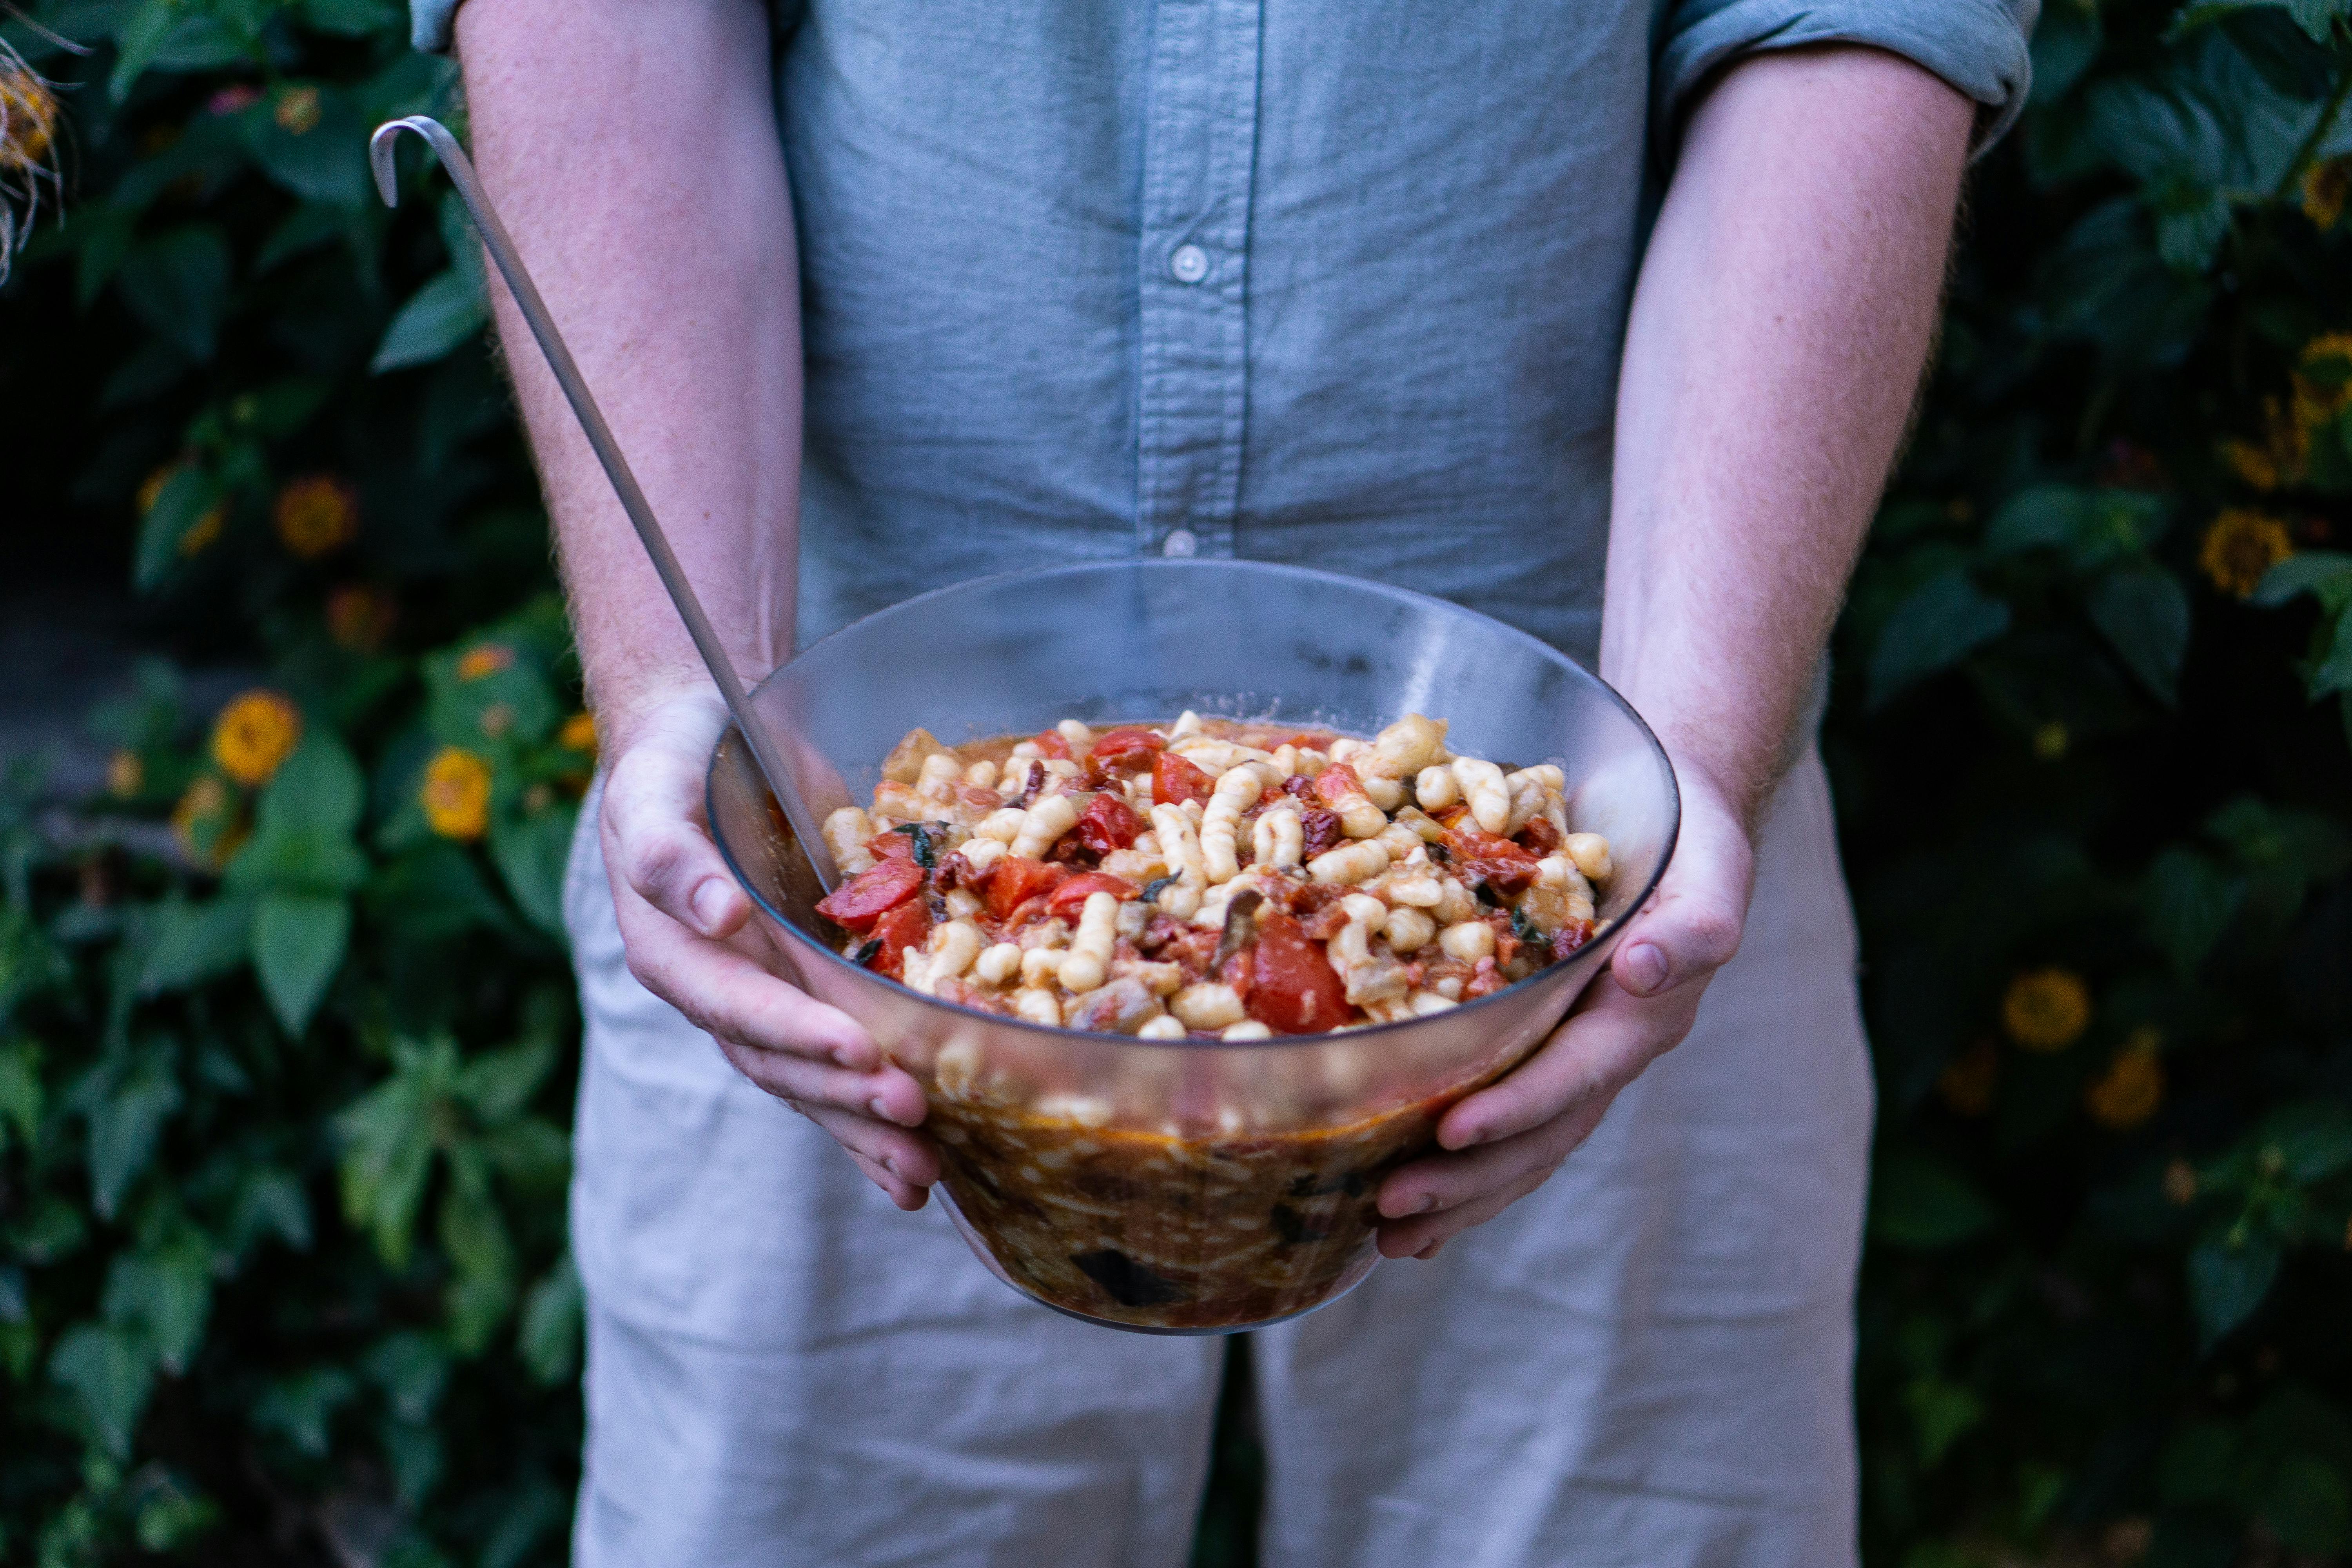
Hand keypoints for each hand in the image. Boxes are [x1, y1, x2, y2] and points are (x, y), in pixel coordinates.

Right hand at [597, 683, 938, 1208]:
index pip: (736, 1006)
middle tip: (913, 1116)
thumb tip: (718, 916)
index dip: (795, 1032)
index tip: (858, 1052)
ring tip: (925, 1171)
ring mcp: (765, 997)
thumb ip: (670, 855)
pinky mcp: (807, 992)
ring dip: (865, 1128)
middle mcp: (719, 989)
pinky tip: (921, 1165)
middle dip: (845, 1096)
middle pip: (780, 1061)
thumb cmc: (672, 764)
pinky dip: (873, 1113)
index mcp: (674, 952)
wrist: (698, 743)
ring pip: (812, 1080)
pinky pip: (839, 1064)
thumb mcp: (653, 794)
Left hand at [1372, 760, 1755, 1258]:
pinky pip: (1499, 1114)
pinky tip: (1401, 1197)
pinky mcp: (1538, 1043)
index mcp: (1640, 1018)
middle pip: (1537, 1134)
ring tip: (1387, 1232)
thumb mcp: (1711, 871)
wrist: (1675, 815)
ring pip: (1516, 1142)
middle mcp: (1604, 1049)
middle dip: (1468, 1178)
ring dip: (1454, 1190)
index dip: (1517, 1108)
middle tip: (1393, 1212)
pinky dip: (1457, 1163)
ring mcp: (1571, 1055)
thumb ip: (1694, 926)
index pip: (1573, 1075)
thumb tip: (1644, 970)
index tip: (1453, 1132)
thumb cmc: (1691, 839)